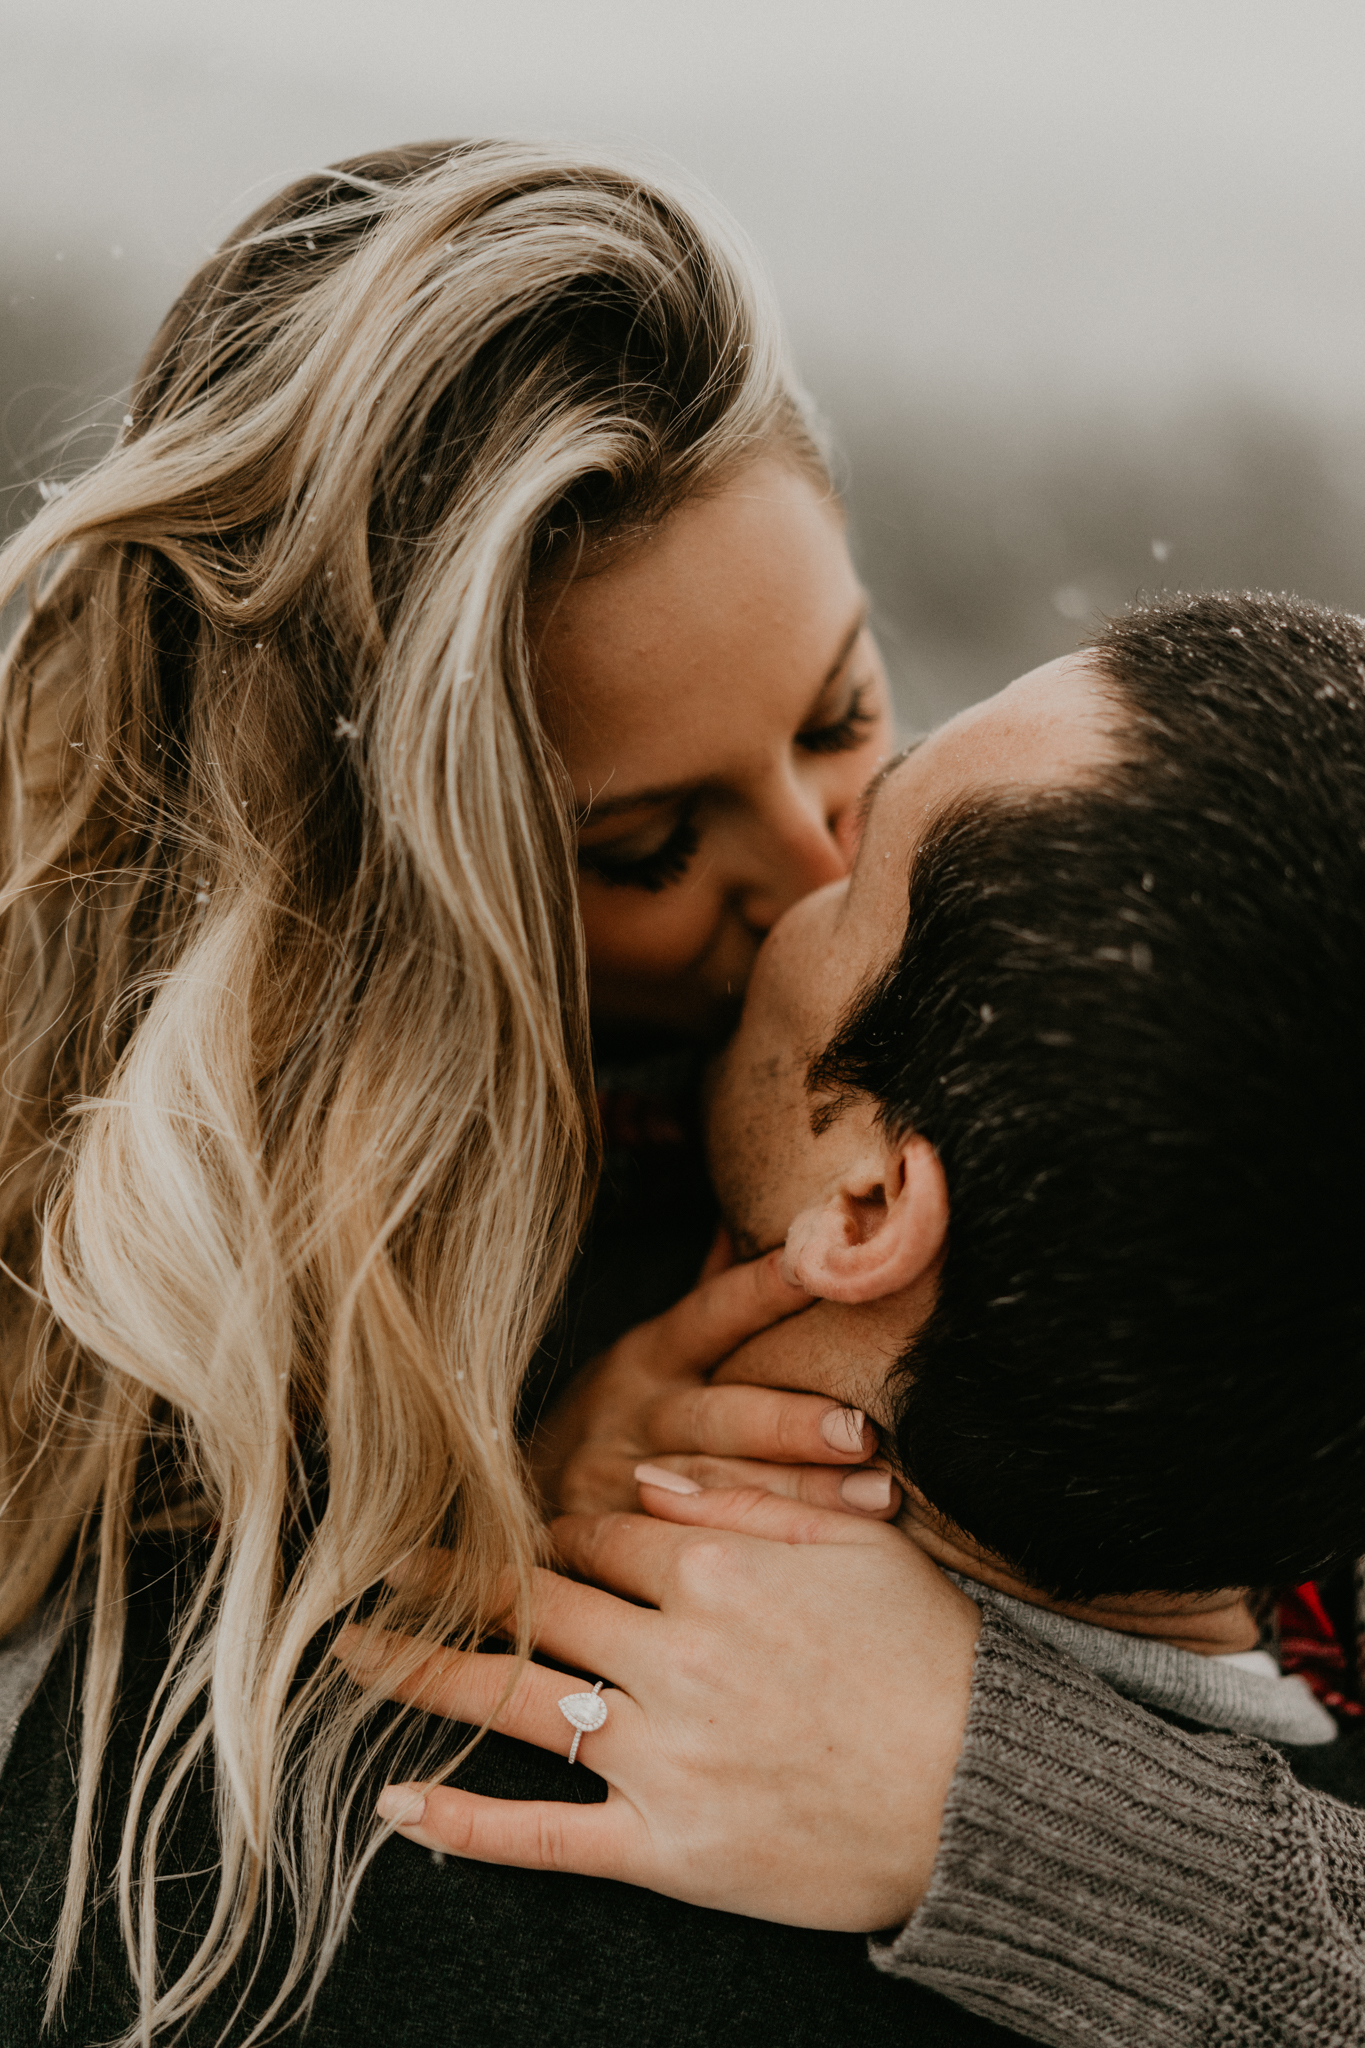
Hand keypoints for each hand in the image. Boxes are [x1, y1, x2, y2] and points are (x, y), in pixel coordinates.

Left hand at [341, 1483, 979, 1931]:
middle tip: (381, 1568)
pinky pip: (548, 1836)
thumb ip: (742, 1498)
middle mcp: (673, 1655)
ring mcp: (666, 1755)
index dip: (548, 1531)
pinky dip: (467, 1824)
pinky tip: (397, 1804)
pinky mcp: (670, 1846)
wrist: (989, 1790)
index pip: (594, 1536)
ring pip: (519, 1702)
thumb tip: (646, 1478)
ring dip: (425, 1673)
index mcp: (713, 1571)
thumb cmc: (927, 1652)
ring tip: (354, 1655)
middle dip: (455, 1580)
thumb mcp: (851, 1542)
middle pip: (538, 1604)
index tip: (508, 1528)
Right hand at [530, 1248, 900, 1519]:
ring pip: (716, 1491)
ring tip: (878, 1497)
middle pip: (718, 1416)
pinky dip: (760, 1554)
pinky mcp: (620, 1546)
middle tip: (864, 1430)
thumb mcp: (651, 1352)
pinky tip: (822, 1560)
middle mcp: (637, 1414)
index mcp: (650, 1355)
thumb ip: (711, 1300)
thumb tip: (752, 1221)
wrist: (517, 1498)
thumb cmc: (618, 1417)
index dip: (761, 1290)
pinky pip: (697, 1550)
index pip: (711, 1314)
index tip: (817, 1267)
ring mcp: (624, 1483)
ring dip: (800, 1497)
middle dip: (791, 1425)